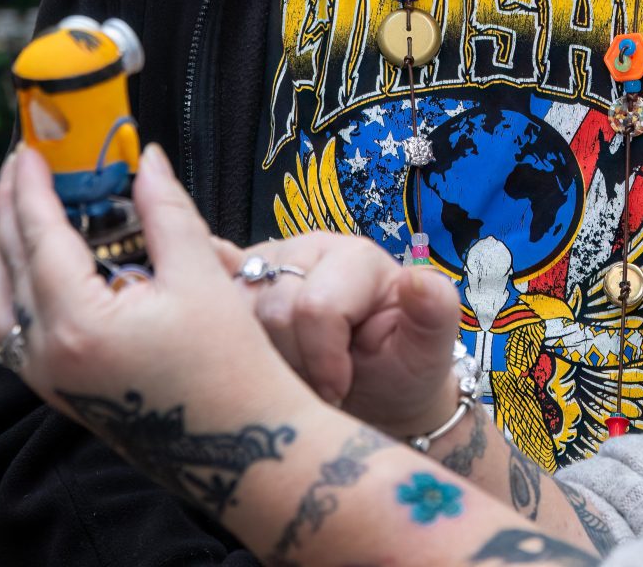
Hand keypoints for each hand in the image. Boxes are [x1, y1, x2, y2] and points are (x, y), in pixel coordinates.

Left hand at [0, 145, 295, 427]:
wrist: (238, 444)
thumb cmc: (227, 365)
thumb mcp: (200, 275)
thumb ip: (167, 210)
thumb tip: (149, 160)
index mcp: (78, 323)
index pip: (40, 237)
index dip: (32, 188)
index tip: (30, 151)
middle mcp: (49, 355)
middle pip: (10, 267)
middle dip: (11, 209)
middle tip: (21, 164)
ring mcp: (50, 378)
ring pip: (1, 303)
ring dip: (6, 250)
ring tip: (18, 207)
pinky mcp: (61, 390)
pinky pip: (14, 331)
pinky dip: (14, 289)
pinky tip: (33, 267)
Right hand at [214, 232, 462, 436]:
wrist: (373, 392)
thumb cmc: (401, 368)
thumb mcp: (429, 348)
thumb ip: (434, 311)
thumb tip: (417, 279)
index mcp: (356, 258)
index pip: (314, 307)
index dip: (322, 361)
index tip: (339, 388)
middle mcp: (308, 249)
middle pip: (271, 311)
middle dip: (292, 364)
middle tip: (315, 383)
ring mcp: (269, 262)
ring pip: (235, 315)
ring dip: (260, 359)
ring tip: (292, 372)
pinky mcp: (238, 281)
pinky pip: (212, 282)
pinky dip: (208, 304)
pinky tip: (216, 329)